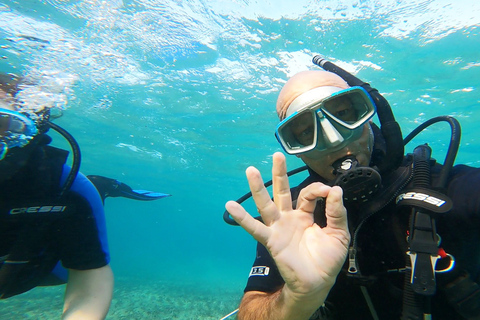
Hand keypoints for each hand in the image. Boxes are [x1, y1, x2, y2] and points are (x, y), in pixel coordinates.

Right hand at [226, 152, 349, 300]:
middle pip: (282, 191)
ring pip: (267, 204)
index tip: (329, 192)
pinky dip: (242, 217)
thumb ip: (337, 212)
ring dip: (258, 188)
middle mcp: (289, 218)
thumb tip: (336, 189)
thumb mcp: (339, 233)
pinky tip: (230, 205)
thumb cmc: (327, 259)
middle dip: (279, 173)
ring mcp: (279, 228)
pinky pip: (255, 227)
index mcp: (305, 215)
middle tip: (277, 155)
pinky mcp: (272, 240)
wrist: (317, 282)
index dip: (318, 189)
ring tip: (250, 170)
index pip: (308, 194)